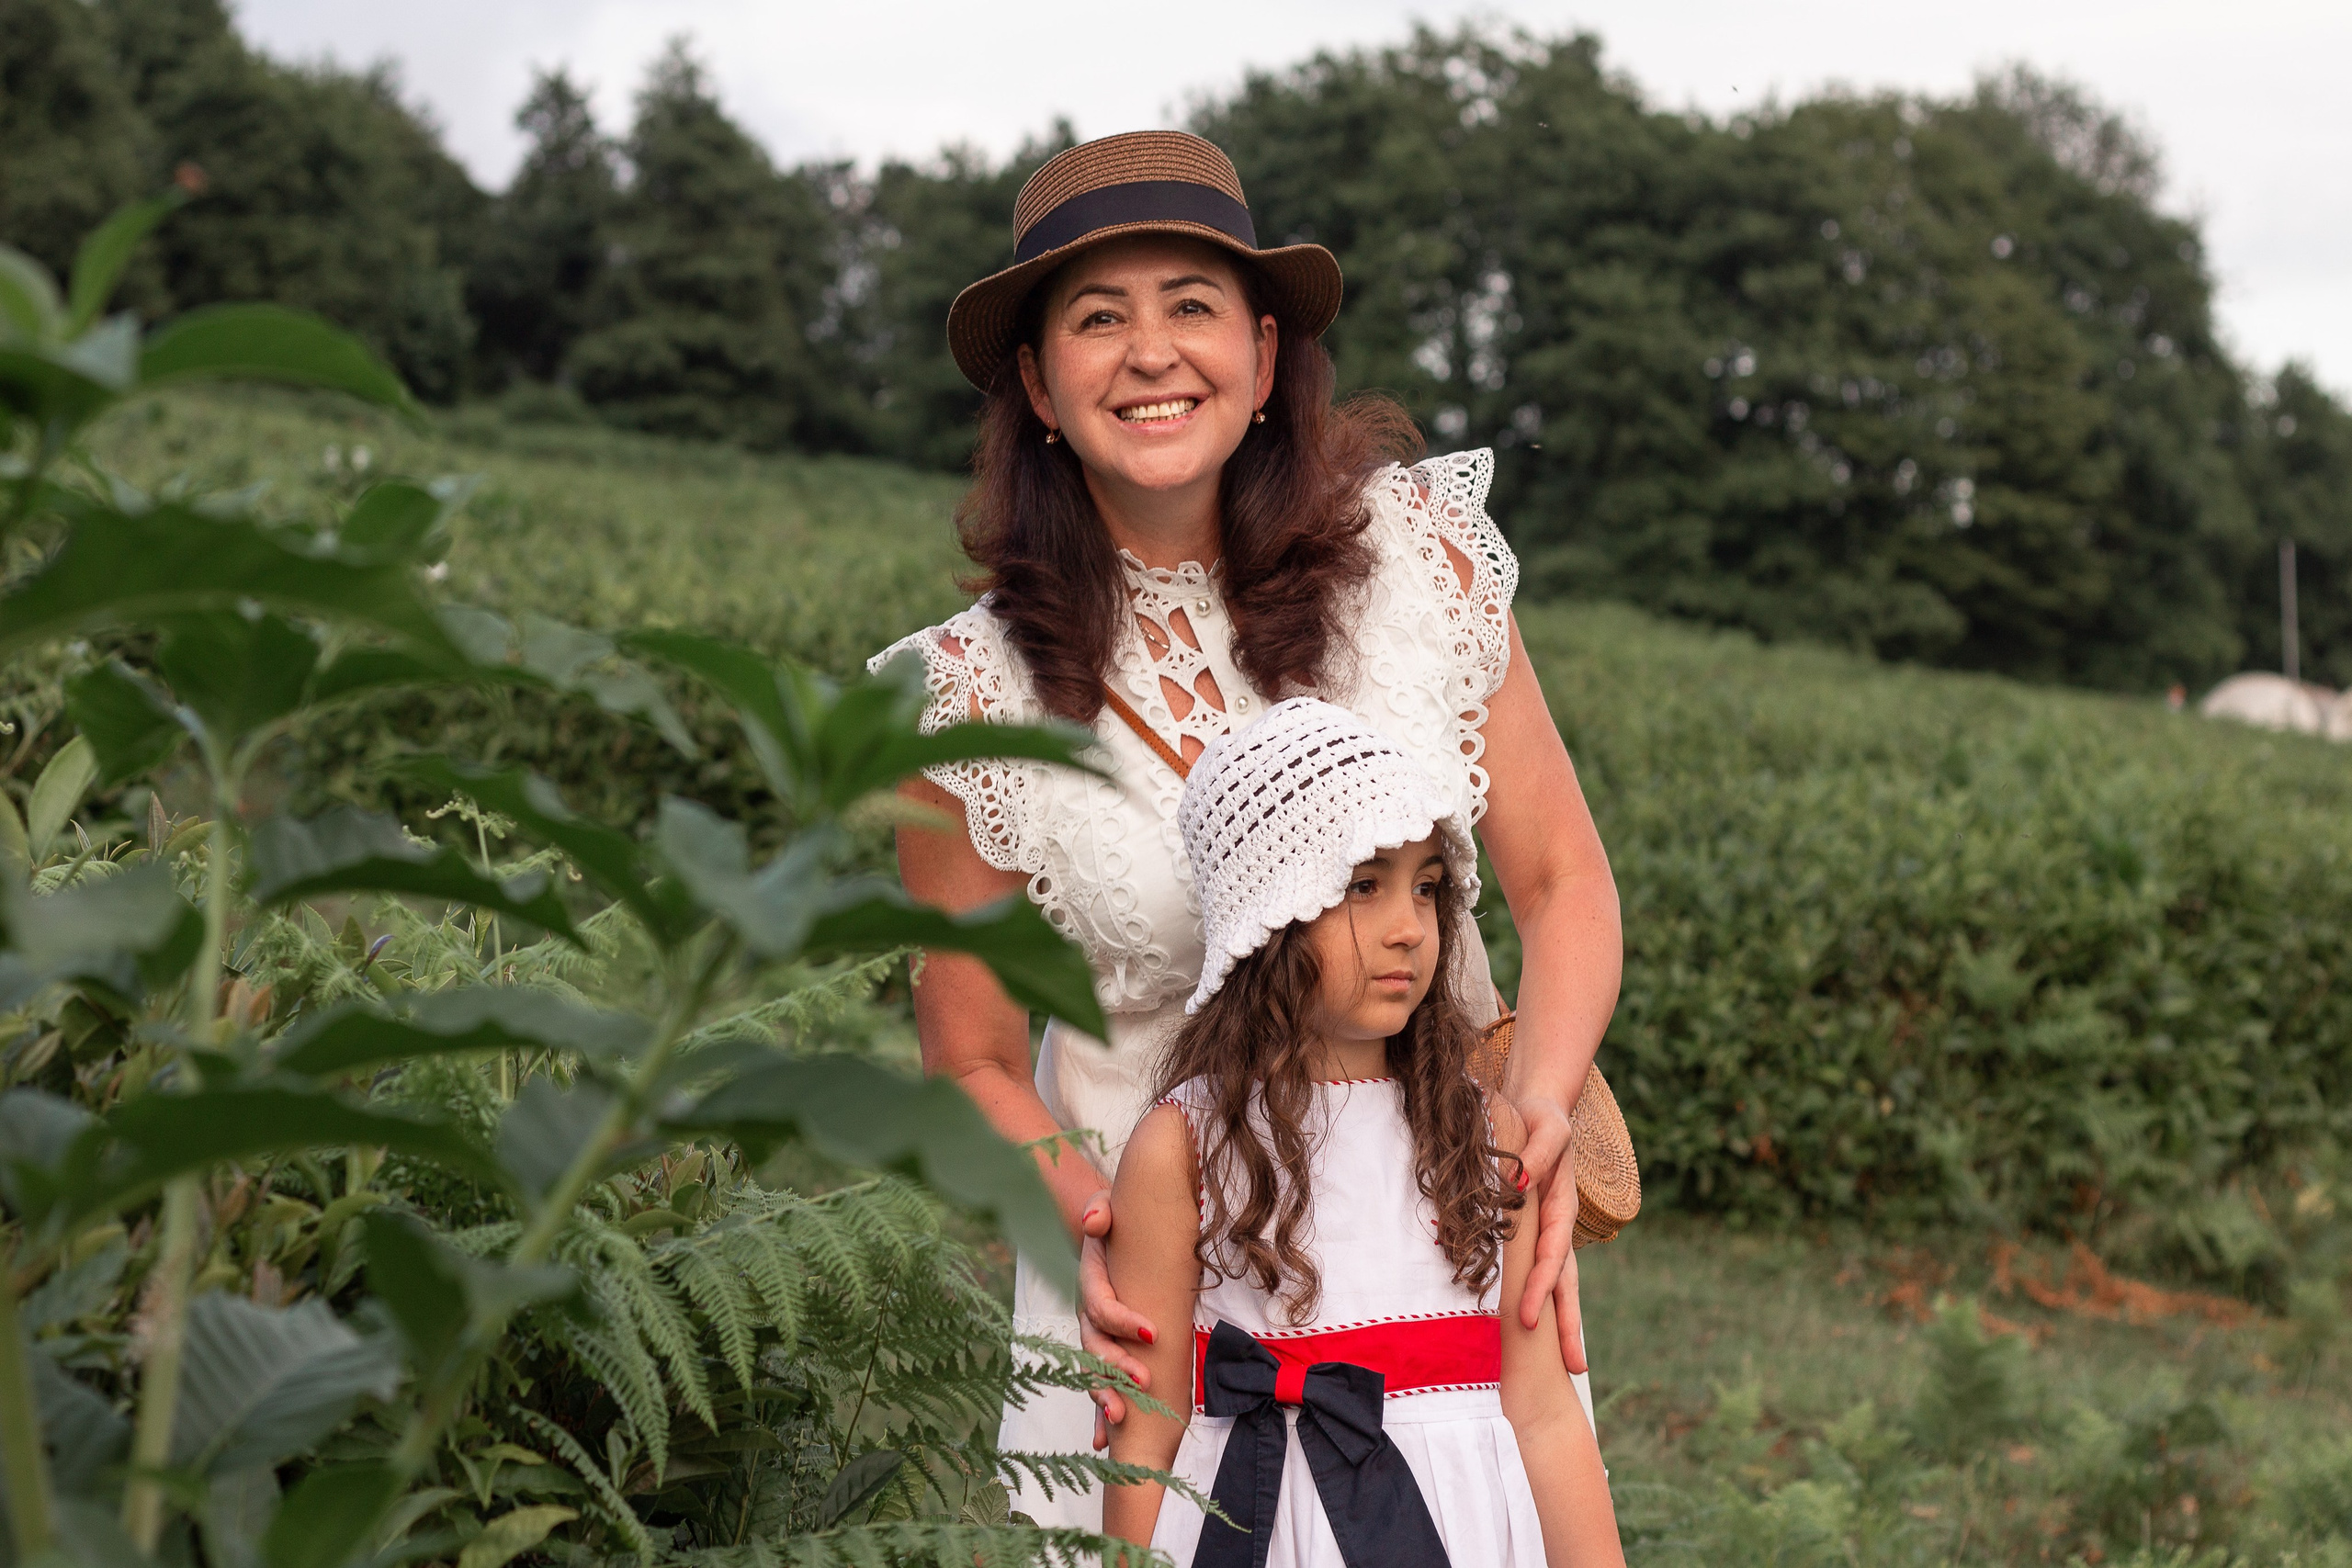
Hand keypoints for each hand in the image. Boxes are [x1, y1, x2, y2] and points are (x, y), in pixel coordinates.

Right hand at [1074, 1190, 1158, 1448]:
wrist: (1112, 1234)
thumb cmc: (1116, 1221)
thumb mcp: (1106, 1205)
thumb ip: (1100, 1210)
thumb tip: (1097, 1220)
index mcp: (1091, 1282)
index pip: (1102, 1307)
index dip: (1124, 1321)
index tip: (1154, 1332)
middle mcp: (1088, 1314)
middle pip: (1095, 1347)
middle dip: (1116, 1367)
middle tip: (1143, 1383)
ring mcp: (1094, 1335)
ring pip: (1094, 1370)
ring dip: (1104, 1395)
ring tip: (1120, 1418)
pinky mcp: (1105, 1349)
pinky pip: (1100, 1382)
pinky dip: (1100, 1411)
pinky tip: (1103, 1440)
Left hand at [1512, 1095, 1587, 1374]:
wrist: (1541, 1107)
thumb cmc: (1543, 1118)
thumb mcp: (1545, 1130)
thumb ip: (1534, 1157)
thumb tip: (1515, 1188)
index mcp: (1561, 1208)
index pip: (1552, 1260)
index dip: (1541, 1291)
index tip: (1529, 1321)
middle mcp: (1558, 1227)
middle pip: (1566, 1283)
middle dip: (1568, 1325)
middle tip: (1574, 1369)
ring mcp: (1549, 1231)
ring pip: (1558, 1283)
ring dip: (1561, 1320)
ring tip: (1569, 1364)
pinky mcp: (1535, 1230)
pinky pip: (1539, 1269)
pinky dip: (1541, 1299)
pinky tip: (1535, 1327)